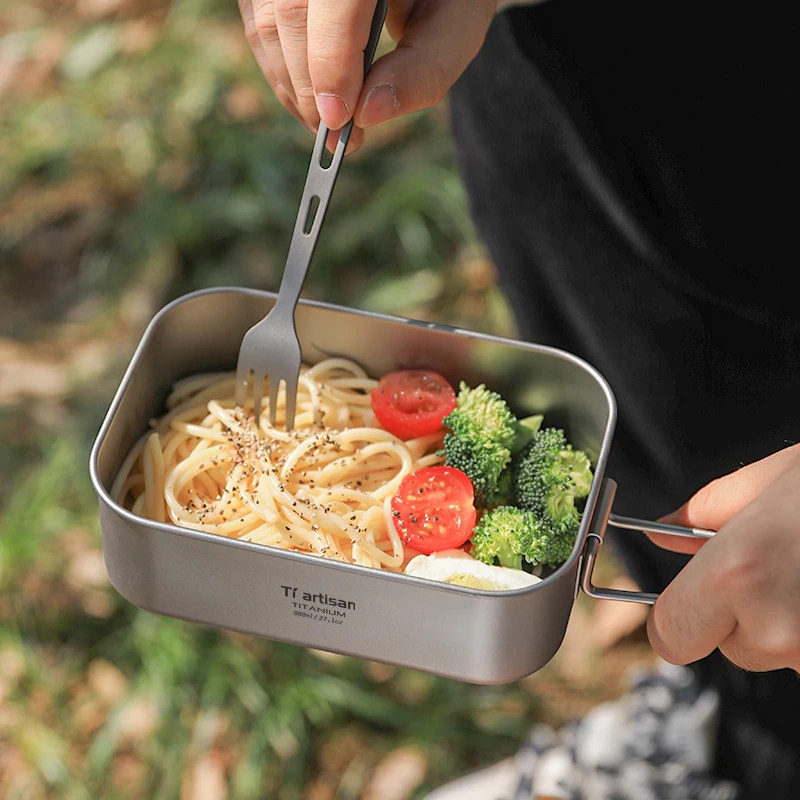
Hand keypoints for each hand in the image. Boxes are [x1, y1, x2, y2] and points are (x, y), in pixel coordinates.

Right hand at [236, 0, 497, 150]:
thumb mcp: (457, 24)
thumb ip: (425, 68)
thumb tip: (369, 114)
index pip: (334, 3)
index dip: (330, 63)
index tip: (339, 120)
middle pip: (290, 16)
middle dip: (310, 89)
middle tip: (337, 138)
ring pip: (267, 25)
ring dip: (293, 88)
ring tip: (329, 124)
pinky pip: (259, 25)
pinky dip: (283, 71)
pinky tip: (314, 97)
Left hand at [646, 442, 799, 671]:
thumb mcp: (775, 478)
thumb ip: (706, 510)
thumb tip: (663, 532)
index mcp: (739, 572)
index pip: (669, 634)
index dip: (675, 616)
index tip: (686, 599)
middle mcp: (776, 626)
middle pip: (726, 647)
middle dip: (737, 615)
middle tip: (769, 570)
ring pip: (773, 651)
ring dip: (782, 621)